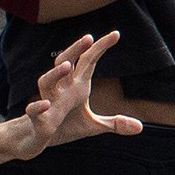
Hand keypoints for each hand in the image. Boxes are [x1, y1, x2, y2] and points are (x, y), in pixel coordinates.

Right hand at [11, 31, 141, 155]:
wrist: (35, 140)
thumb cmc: (64, 126)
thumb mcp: (92, 126)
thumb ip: (114, 123)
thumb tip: (140, 127)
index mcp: (76, 87)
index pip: (88, 62)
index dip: (100, 47)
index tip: (116, 34)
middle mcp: (61, 90)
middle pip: (65, 63)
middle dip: (75, 50)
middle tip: (88, 37)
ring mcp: (48, 103)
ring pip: (46, 82)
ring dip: (55, 73)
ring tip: (67, 65)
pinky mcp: (38, 120)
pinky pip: (34, 110)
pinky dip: (38, 106)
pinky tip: (46, 104)